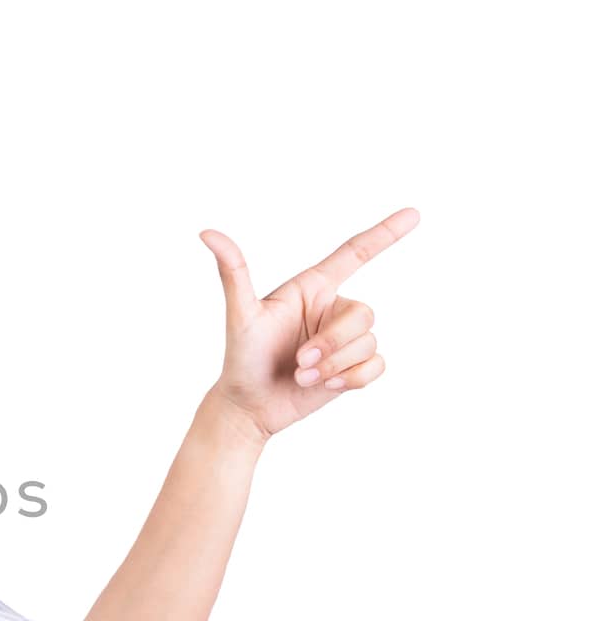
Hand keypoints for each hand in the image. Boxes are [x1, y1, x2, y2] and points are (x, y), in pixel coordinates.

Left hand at [197, 206, 418, 441]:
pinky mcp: (352, 367)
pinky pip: (376, 367)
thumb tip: (207, 232)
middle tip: (300, 361)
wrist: (248, 406)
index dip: (385, 233)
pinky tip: (328, 387)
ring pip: (369, 343)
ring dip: (336, 365)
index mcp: (311, 288)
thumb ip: (233, 273)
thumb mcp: (240, 315)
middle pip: (364, 313)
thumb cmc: (240, 358)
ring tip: (302, 376)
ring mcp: (343, 339)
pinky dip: (354, 379)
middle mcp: (331, 309)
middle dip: (334, 342)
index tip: (414, 214)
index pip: (355, 253)